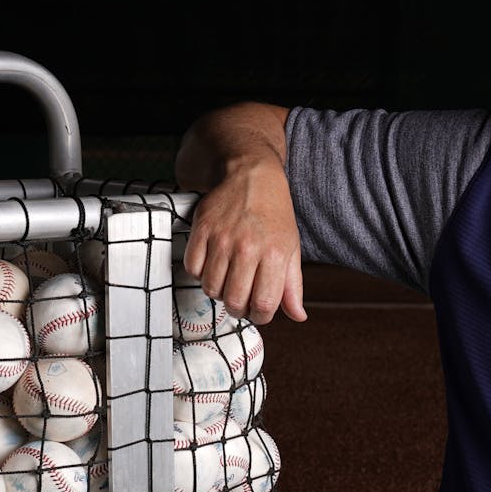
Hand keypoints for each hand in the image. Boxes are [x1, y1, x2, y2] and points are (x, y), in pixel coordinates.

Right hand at [182, 157, 305, 324]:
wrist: (251, 175)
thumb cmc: (274, 213)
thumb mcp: (291, 248)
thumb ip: (293, 286)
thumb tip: (298, 316)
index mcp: (275, 253)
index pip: (264, 304)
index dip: (261, 316)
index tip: (260, 311)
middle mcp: (247, 247)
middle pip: (234, 300)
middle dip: (239, 308)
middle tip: (242, 299)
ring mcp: (221, 238)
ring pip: (210, 288)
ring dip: (218, 291)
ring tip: (228, 280)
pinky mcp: (201, 229)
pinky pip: (192, 268)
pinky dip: (200, 273)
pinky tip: (213, 265)